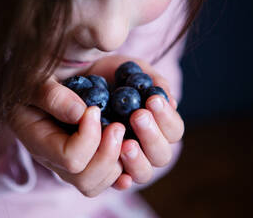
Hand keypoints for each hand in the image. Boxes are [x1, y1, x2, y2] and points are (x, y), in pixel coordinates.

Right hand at [10, 76, 125, 196]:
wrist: (55, 75)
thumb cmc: (38, 77)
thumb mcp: (37, 79)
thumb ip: (53, 96)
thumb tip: (80, 113)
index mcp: (40, 142)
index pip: (69, 159)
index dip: (88, 138)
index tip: (94, 110)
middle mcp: (59, 160)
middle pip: (87, 181)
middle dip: (109, 154)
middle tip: (118, 126)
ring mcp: (79, 162)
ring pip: (106, 181)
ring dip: (126, 160)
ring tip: (128, 131)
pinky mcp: (98, 156)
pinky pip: (118, 175)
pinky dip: (134, 162)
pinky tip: (136, 146)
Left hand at [86, 55, 183, 187]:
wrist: (79, 78)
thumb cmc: (109, 75)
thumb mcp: (131, 69)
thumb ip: (153, 80)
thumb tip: (171, 100)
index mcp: (156, 124)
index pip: (173, 131)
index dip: (167, 119)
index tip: (153, 100)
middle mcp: (143, 145)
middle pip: (161, 156)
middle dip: (152, 137)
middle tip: (138, 116)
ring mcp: (123, 159)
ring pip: (143, 174)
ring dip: (138, 160)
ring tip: (125, 143)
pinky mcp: (99, 167)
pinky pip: (111, 183)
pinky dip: (120, 181)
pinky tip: (120, 176)